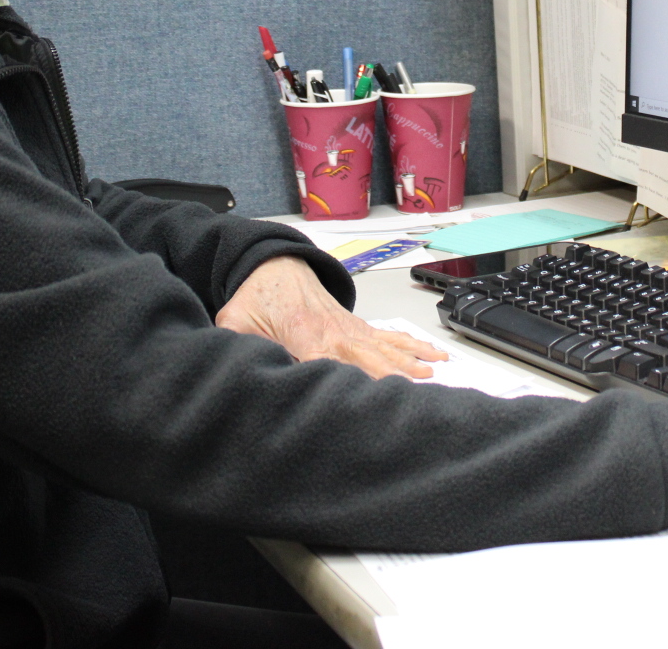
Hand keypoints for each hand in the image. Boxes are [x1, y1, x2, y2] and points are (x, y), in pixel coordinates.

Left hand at [215, 255, 448, 380]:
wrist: (276, 265)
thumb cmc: (257, 295)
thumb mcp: (235, 319)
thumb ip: (235, 344)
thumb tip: (234, 368)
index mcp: (305, 335)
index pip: (330, 365)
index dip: (348, 384)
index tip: (367, 402)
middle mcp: (335, 333)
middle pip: (368, 358)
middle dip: (391, 376)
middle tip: (414, 394)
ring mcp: (350, 329)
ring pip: (385, 348)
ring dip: (409, 362)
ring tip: (433, 375)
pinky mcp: (356, 328)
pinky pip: (389, 338)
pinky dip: (413, 347)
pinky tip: (433, 357)